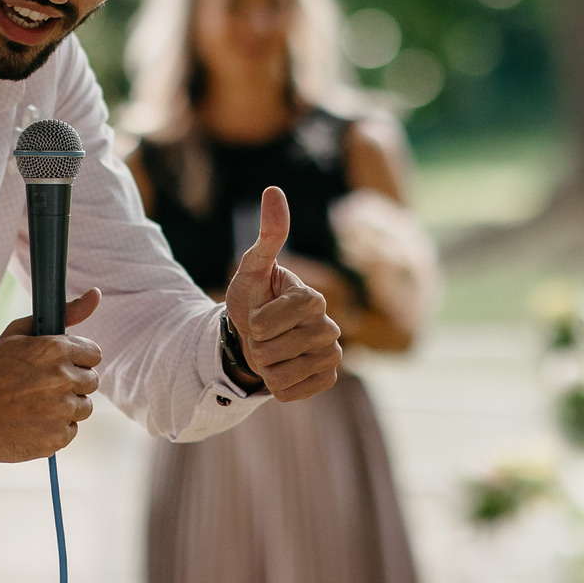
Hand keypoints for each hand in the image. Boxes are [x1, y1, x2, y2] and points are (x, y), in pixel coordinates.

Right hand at [0, 290, 102, 461]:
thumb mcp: (19, 333)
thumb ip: (64, 313)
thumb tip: (97, 294)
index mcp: (56, 350)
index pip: (94, 354)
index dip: (76, 359)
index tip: (59, 365)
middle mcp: (63, 379)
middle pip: (91, 381)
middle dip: (72, 382)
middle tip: (42, 386)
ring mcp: (61, 411)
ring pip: (84, 406)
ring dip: (66, 406)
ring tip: (35, 405)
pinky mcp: (57, 437)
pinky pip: (71, 430)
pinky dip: (55, 428)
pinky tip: (32, 422)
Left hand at [223, 187, 341, 402]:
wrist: (253, 339)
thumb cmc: (252, 301)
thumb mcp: (251, 269)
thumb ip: (268, 234)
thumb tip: (274, 190)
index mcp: (313, 298)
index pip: (280, 319)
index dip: (259, 322)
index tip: (256, 317)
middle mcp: (330, 326)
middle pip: (278, 348)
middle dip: (258, 345)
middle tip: (261, 337)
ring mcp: (332, 354)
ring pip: (283, 372)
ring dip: (265, 366)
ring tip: (269, 353)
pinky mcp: (327, 378)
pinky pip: (292, 391)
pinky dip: (277, 384)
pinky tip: (281, 370)